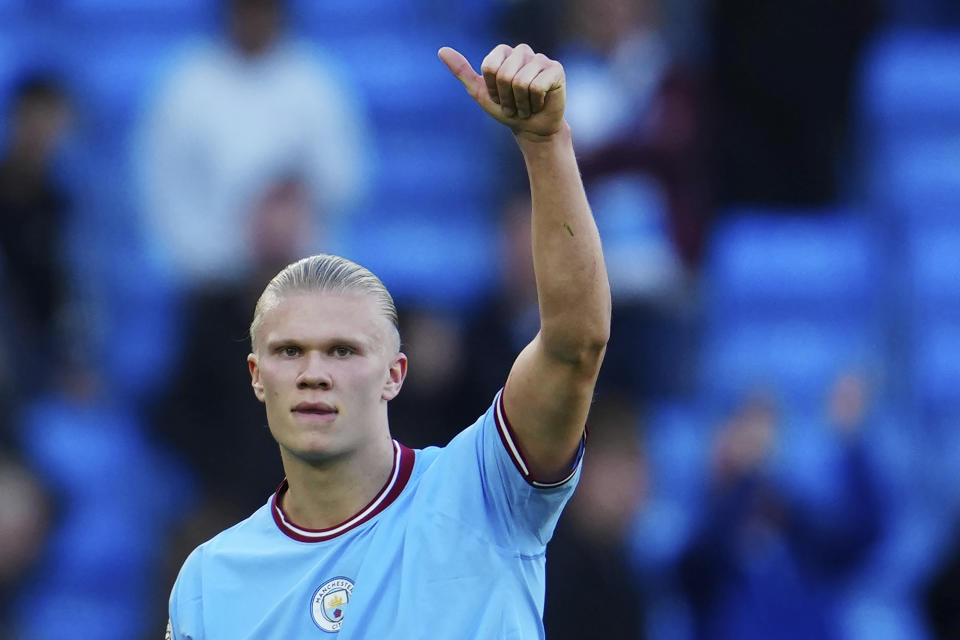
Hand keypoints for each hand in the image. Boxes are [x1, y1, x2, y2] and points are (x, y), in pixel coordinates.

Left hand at [438, 44, 565, 140]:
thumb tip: (442, 50)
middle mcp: (522, 50)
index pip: (490, 67)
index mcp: (504, 52)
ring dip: (521, 104)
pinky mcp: (556, 70)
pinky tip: (539, 104)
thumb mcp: (480, 93)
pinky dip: (535, 103)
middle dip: (506, 98)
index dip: (492, 90)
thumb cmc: (507, 111)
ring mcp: (541, 59)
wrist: (532, 129)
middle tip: (514, 105)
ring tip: (526, 106)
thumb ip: (462, 72)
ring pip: (520, 82)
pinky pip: (537, 86)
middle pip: (504, 75)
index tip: (499, 97)